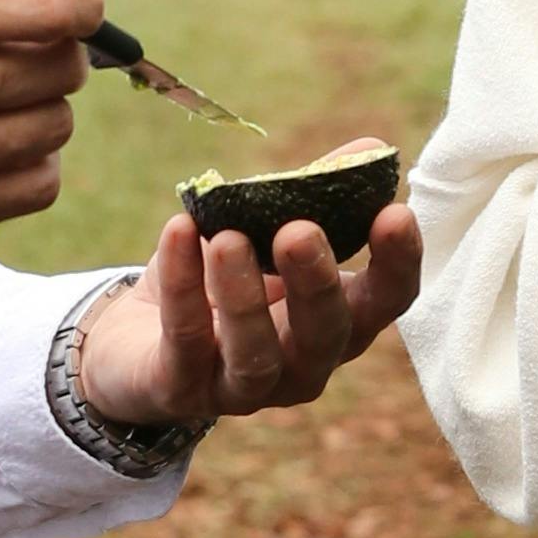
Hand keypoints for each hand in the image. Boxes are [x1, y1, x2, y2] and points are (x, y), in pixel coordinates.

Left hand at [73, 196, 424, 429]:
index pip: (386, 302)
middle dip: (315, 283)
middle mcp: (303, 365)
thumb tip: (368, 147)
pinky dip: (182, 284)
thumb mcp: (266, 231)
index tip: (394, 213)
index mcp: (338, 322)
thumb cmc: (220, 277)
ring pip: (256, 356)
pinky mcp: (181, 389)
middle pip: (327, 334)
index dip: (397, 264)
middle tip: (299, 231)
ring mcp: (245, 388)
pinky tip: (179, 230)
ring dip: (243, 297)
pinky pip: (185, 339)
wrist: (139, 337)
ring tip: (229, 238)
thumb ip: (314, 194)